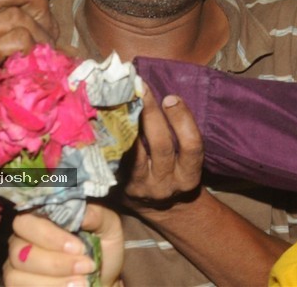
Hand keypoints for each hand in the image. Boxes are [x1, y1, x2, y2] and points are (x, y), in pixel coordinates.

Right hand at [4, 204, 123, 286]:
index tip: (79, 248)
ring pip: (18, 276)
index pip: (26, 222)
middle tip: (86, 266)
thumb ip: (97, 216)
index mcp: (37, 221)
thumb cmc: (102, 249)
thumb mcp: (108, 228)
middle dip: (55, 263)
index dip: (49, 236)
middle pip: (19, 253)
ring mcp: (15, 269)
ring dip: (54, 281)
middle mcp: (20, 243)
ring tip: (83, 283)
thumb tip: (84, 214)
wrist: (103, 278)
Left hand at [121, 85, 203, 211]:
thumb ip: (181, 135)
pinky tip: (104, 118)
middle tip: (142, 89)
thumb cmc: (175, 171)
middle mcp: (166, 184)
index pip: (192, 146)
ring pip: (134, 153)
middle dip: (152, 114)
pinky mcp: (119, 188)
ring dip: (128, 124)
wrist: (159, 207)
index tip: (171, 97)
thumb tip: (167, 96)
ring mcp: (140, 188)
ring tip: (120, 99)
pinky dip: (110, 139)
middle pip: (162, 146)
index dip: (183, 120)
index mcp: (189, 176)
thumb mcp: (186, 162)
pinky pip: (114, 161)